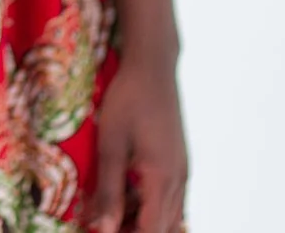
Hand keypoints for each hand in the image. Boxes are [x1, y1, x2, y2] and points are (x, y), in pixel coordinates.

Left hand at [89, 59, 186, 232]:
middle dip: (135, 230)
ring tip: (109, 212)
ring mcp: (181, 170)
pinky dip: (148, 204)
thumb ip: (109, 191)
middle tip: (104, 223)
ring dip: (141, 219)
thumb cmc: (128, 100)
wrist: (152, 66)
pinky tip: (124, 194)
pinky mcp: (177, 161)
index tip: (103, 232)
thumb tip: (104, 229)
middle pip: (163, 227)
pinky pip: (168, 196)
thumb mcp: (110, 145)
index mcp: (163, 179)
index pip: (152, 230)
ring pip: (168, 213)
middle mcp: (178, 180)